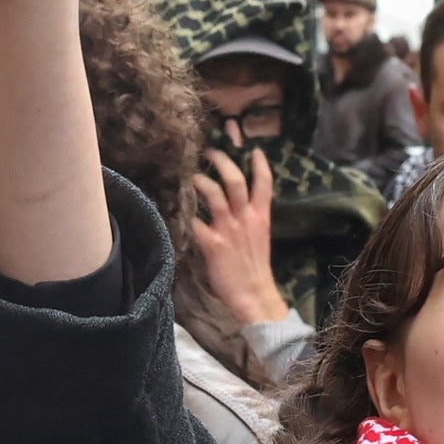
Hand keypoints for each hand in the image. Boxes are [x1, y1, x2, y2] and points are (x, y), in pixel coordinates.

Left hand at [183, 147, 288, 335]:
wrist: (254, 294)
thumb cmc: (255, 267)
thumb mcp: (260, 236)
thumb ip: (249, 219)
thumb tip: (234, 205)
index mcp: (260, 216)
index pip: (265, 183)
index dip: (259, 164)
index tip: (253, 149)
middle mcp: (245, 217)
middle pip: (235, 180)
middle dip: (222, 161)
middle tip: (209, 152)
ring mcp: (228, 229)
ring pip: (214, 193)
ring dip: (200, 180)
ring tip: (191, 175)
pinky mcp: (212, 243)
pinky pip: (195, 221)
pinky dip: (186, 214)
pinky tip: (178, 211)